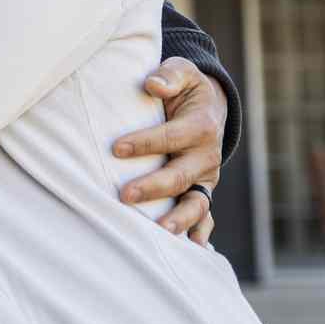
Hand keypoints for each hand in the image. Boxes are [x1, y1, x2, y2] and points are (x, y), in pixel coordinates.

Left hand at [113, 58, 223, 244]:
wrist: (207, 105)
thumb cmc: (184, 88)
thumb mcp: (182, 71)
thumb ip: (169, 75)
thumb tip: (152, 84)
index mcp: (202, 124)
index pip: (173, 136)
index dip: (145, 143)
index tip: (117, 148)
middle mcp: (207, 155)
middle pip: (182, 175)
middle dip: (154, 187)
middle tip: (125, 195)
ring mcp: (205, 178)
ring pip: (196, 203)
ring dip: (180, 219)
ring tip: (161, 232)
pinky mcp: (201, 192)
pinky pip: (203, 217)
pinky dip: (199, 235)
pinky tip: (190, 252)